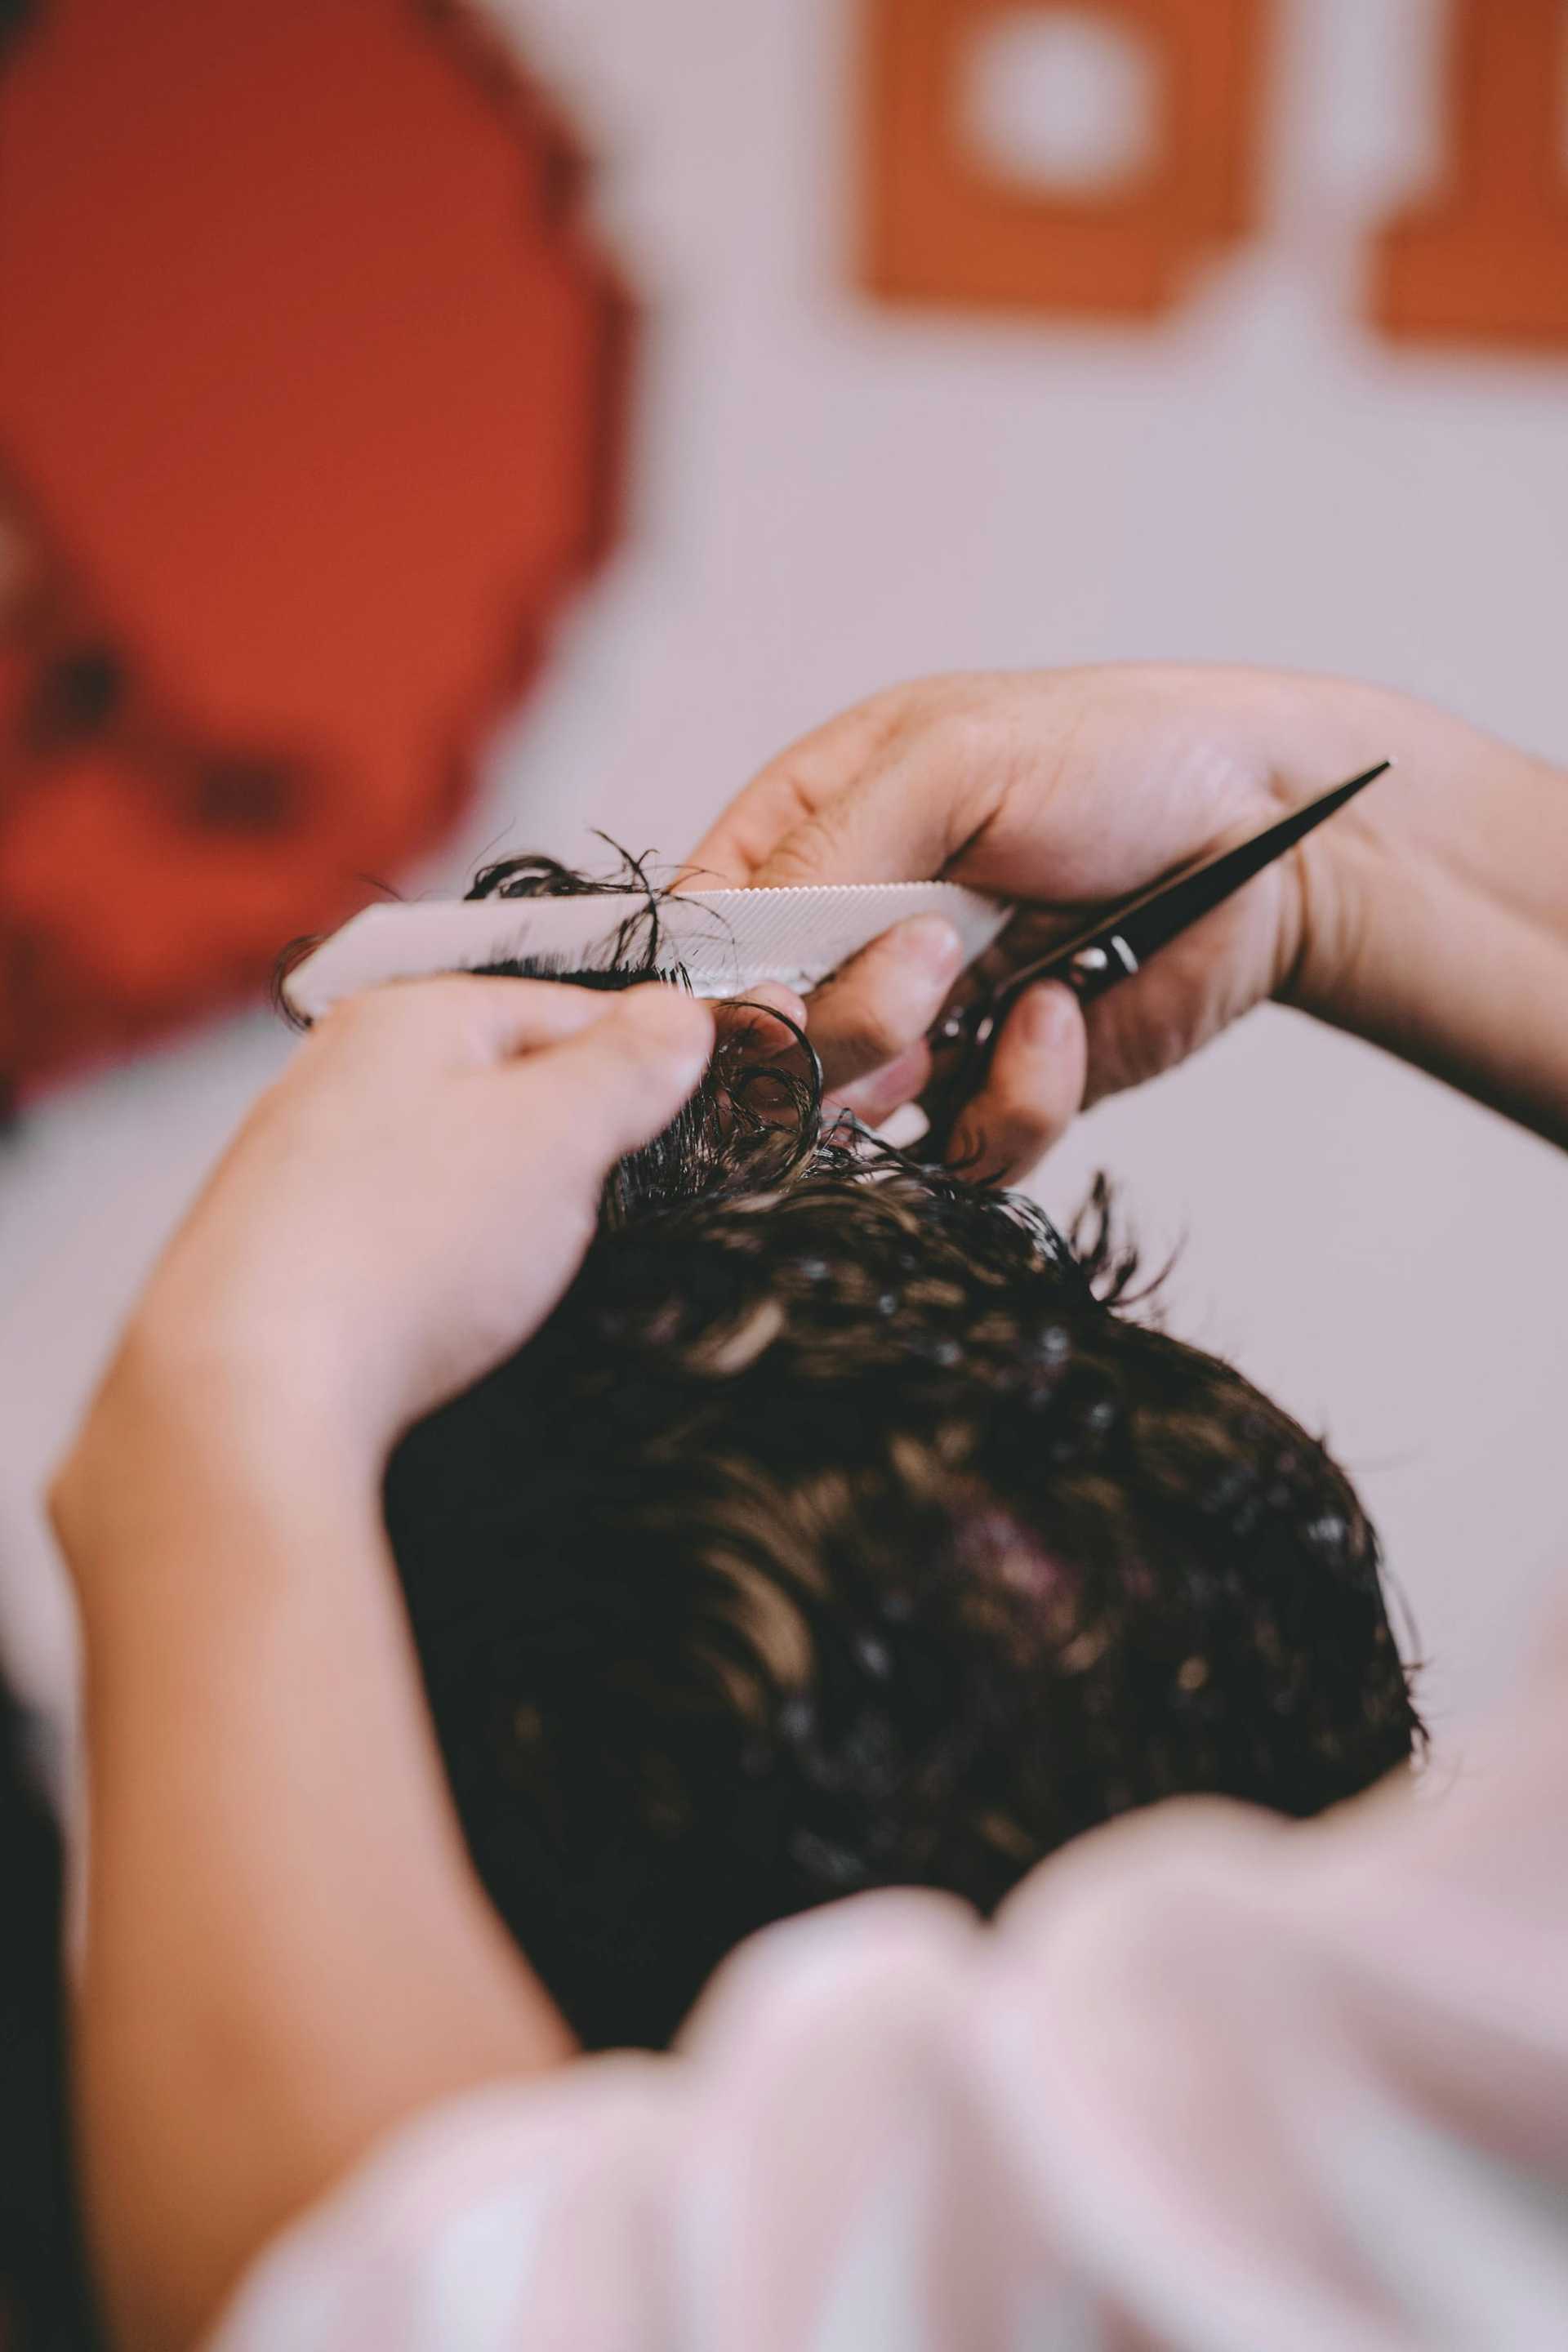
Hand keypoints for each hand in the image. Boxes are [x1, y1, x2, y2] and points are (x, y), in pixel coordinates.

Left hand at [99, 977, 716, 1473]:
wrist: (248, 1389)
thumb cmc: (403, 1245)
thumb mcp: (554, 1135)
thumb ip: (624, 1068)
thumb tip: (676, 1015)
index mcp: (406, 1016)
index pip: (565, 1005)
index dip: (644, 1056)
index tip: (697, 1106)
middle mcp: (339, 1071)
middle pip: (504, 1084)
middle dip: (572, 1141)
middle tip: (610, 1200)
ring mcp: (301, 1162)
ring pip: (451, 1162)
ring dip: (508, 1208)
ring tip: (521, 1266)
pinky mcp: (283, 1251)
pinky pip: (398, 1231)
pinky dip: (443, 1261)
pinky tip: (451, 1306)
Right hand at [689, 665, 1410, 1178]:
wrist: (1272, 833)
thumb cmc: (1120, 756)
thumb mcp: (954, 760)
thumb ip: (829, 852)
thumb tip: (734, 975)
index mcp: (807, 835)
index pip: (698, 939)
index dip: (714, 989)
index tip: (762, 1004)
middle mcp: (847, 941)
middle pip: (761, 1050)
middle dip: (837, 1029)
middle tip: (927, 970)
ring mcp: (921, 1026)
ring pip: (851, 1124)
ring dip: (924, 1070)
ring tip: (1008, 989)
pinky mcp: (1000, 1090)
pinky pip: (962, 1154)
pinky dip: (1014, 1101)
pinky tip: (1065, 1014)